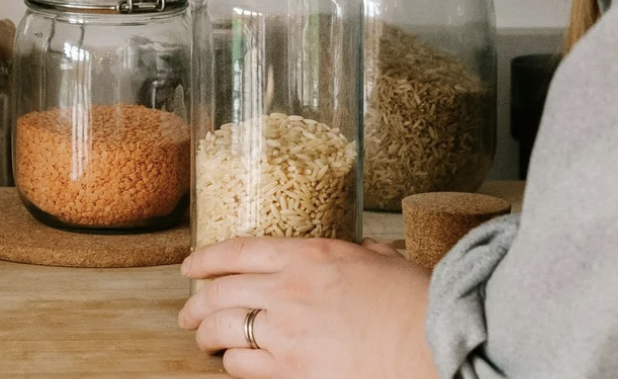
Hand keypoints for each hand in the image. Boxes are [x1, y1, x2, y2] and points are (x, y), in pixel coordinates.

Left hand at [178, 237, 439, 378]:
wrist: (429, 344)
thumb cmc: (417, 303)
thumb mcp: (385, 262)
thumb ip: (364, 255)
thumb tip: (366, 251)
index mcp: (310, 255)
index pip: (239, 251)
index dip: (207, 258)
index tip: (190, 265)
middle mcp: (288, 289)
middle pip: (221, 292)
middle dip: (197, 304)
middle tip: (188, 312)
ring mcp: (286, 331)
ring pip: (224, 329)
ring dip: (207, 335)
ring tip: (204, 340)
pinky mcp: (290, 370)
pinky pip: (243, 366)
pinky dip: (233, 364)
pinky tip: (233, 364)